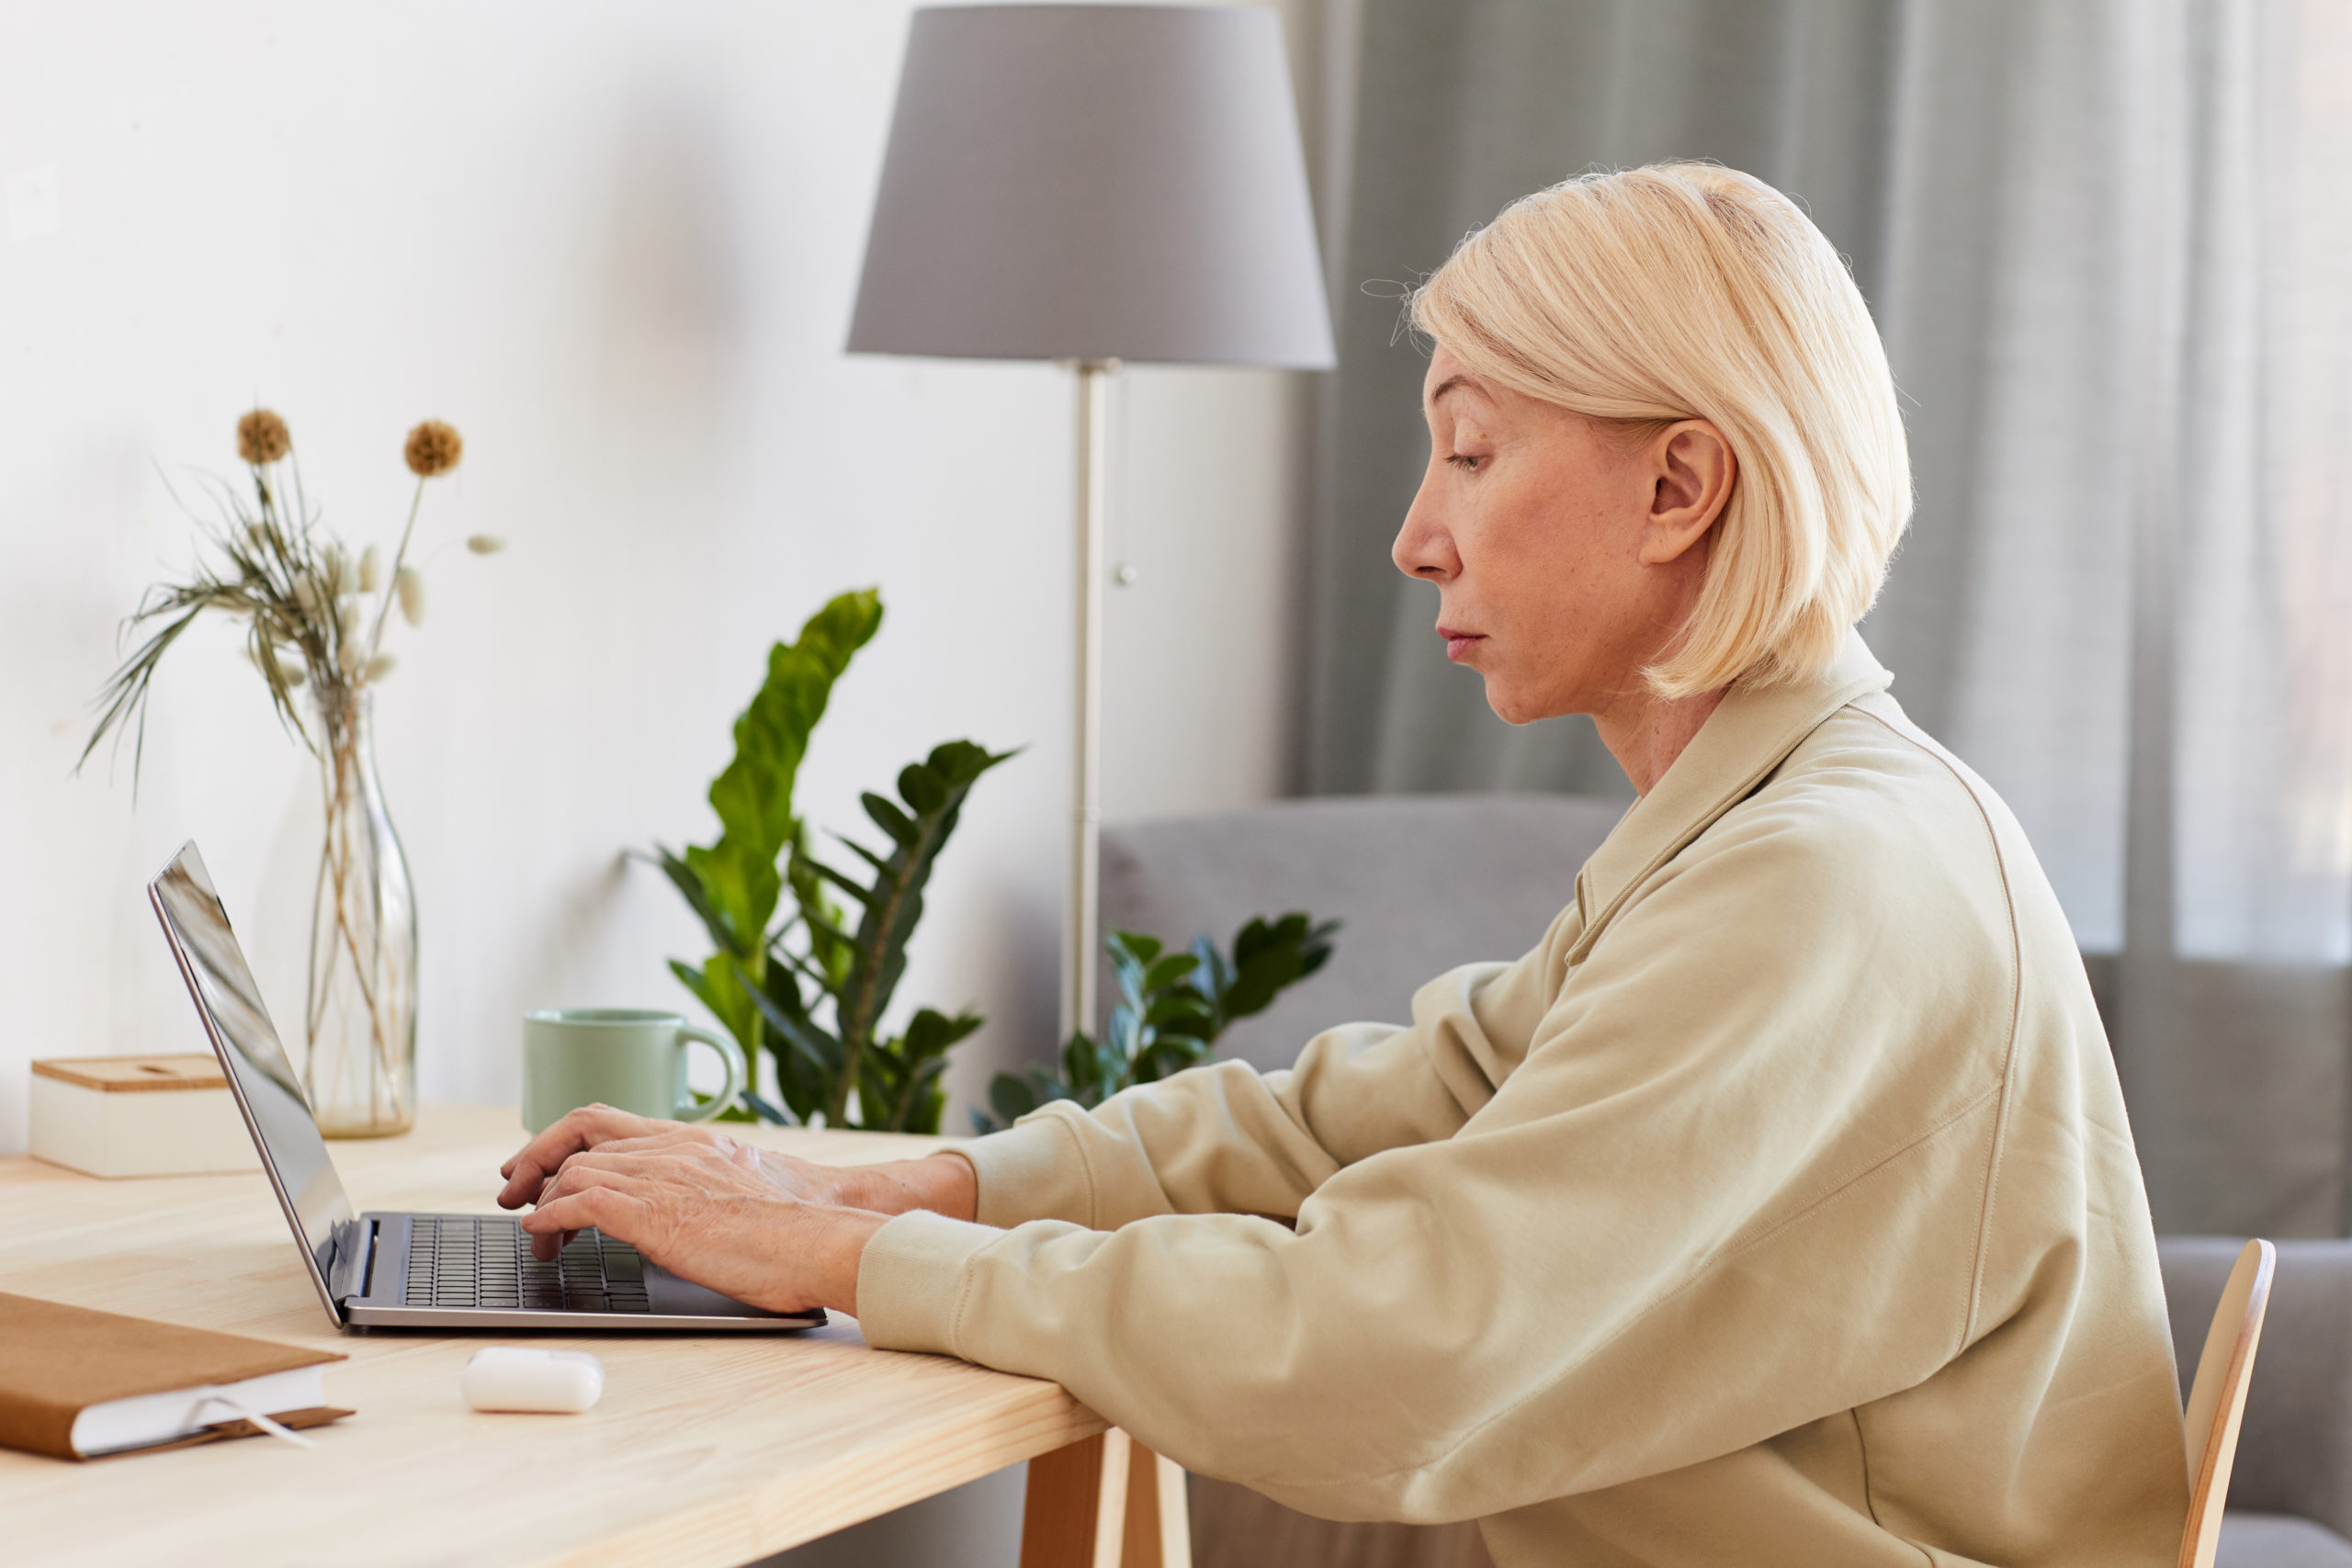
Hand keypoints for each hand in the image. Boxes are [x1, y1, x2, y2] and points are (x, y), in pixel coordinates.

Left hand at [493, 1104, 980, 1314]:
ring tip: (534, 1235)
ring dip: (539, 1200)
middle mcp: (673, 1148)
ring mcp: (663, 1177)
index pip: (606, 1119)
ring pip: (573, 1167)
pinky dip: (549, 1216)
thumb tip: (684, 1215)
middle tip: (511, 1191)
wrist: (822, 1236)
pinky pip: (580, 1201)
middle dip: (533, 1159)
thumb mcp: (743, 1192)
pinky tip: (541, 1235)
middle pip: (577, 1132)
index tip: (536, 1167)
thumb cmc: (797, 1228)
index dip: (559, 1138)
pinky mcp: (656, 1213)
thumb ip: (703, 1189)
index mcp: (692, 1141)